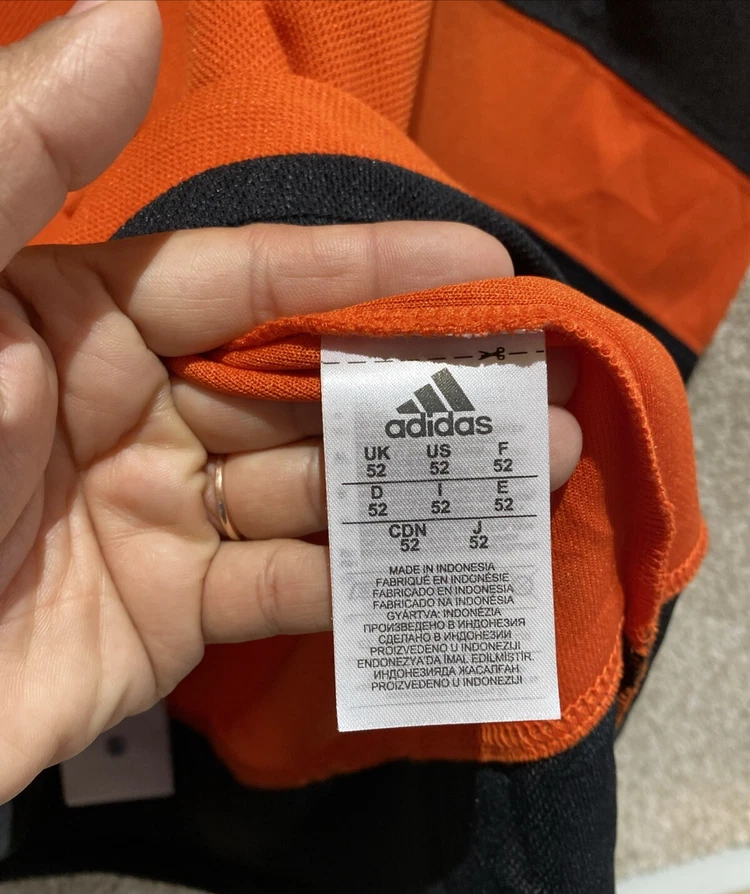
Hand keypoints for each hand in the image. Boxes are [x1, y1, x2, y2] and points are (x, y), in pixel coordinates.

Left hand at [0, 1, 580, 800]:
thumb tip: (135, 13)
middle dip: (419, 388)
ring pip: (312, 491)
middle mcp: (131, 411)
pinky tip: (448, 570)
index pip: (249, 276)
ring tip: (537, 472)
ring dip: (420, 485)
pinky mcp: (172, 622)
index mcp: (79, 320)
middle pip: (302, 388)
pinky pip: (286, 594)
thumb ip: (15, 158)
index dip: (366, 267)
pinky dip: (364, 586)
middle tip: (539, 390)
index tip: (482, 261)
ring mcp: (158, 521)